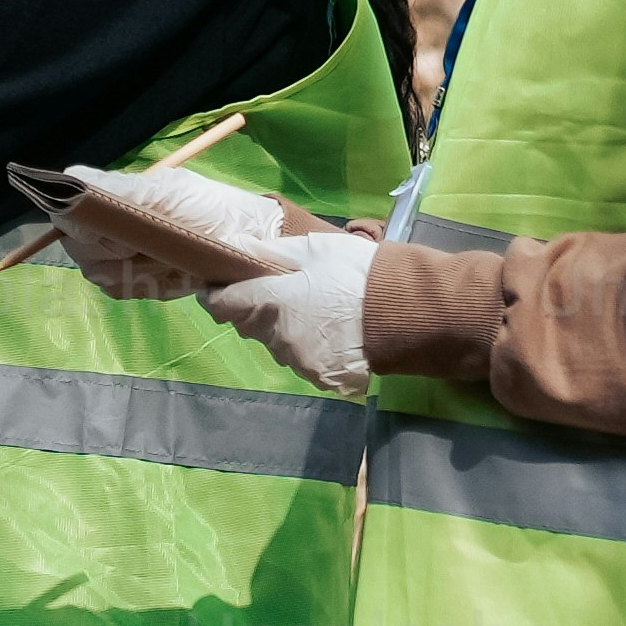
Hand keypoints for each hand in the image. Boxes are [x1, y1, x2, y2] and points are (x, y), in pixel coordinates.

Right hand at [52, 156, 307, 302]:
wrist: (255, 249)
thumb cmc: (213, 214)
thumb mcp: (167, 194)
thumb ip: (114, 190)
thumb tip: (65, 184)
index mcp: (117, 195)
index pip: (69, 213)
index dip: (87, 230)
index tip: (120, 238)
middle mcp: (114, 222)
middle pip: (80, 248)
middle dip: (113, 254)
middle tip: (151, 251)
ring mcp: (125, 253)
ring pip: (101, 273)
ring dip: (134, 272)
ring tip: (170, 262)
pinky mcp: (140, 280)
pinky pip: (124, 289)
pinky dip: (149, 286)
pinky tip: (174, 277)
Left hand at [203, 227, 380, 397]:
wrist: (405, 311)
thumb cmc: (355, 272)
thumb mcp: (313, 248)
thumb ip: (269, 252)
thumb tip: (237, 248)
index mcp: (267, 303)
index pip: (220, 305)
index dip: (220, 294)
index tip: (230, 285)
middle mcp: (275, 337)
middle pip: (249, 326)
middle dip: (258, 310)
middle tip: (286, 292)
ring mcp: (298, 362)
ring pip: (277, 345)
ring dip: (285, 331)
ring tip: (316, 313)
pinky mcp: (320, 378)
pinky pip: (303, 362)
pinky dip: (310, 349)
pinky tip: (333, 334)